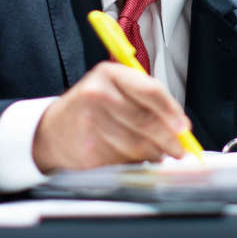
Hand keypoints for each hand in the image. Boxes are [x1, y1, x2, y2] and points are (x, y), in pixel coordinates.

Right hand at [31, 61, 190, 171]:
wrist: (52, 129)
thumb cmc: (92, 107)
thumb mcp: (115, 88)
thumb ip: (146, 99)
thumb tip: (178, 124)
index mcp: (110, 74)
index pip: (150, 91)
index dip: (171, 111)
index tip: (184, 127)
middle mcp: (98, 94)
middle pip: (146, 122)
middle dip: (169, 140)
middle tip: (179, 149)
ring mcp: (90, 123)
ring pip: (137, 145)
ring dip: (153, 154)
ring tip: (157, 153)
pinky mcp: (87, 149)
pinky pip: (123, 160)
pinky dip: (134, 163)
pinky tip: (134, 158)